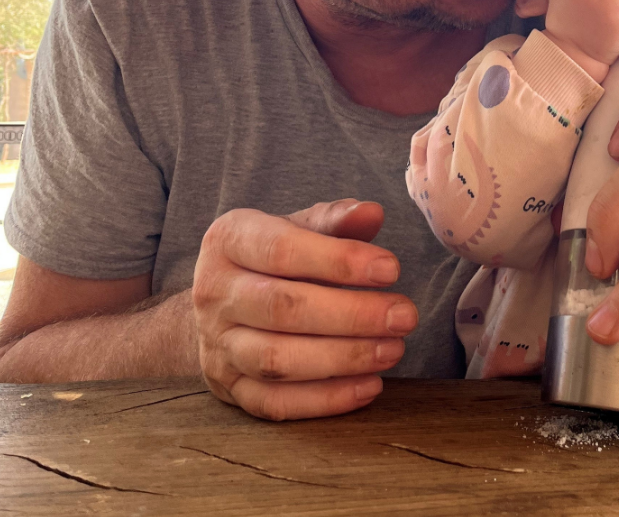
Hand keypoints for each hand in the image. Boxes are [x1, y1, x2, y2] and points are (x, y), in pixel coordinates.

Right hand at [192, 199, 416, 420]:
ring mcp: (217, 346)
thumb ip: (335, 220)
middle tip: (404, 316)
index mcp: (228, 241)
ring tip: (393, 350)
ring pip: (277, 361)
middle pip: (282, 309)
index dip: (339, 261)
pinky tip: (369, 386)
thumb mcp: (296, 227)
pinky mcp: (229, 389)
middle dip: (351, 315)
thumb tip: (371, 213)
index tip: (391, 269)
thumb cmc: (272, 260)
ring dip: (343, 359)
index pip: (281, 250)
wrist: (221, 305)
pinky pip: (275, 404)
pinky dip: (325, 400)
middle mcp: (214, 293)